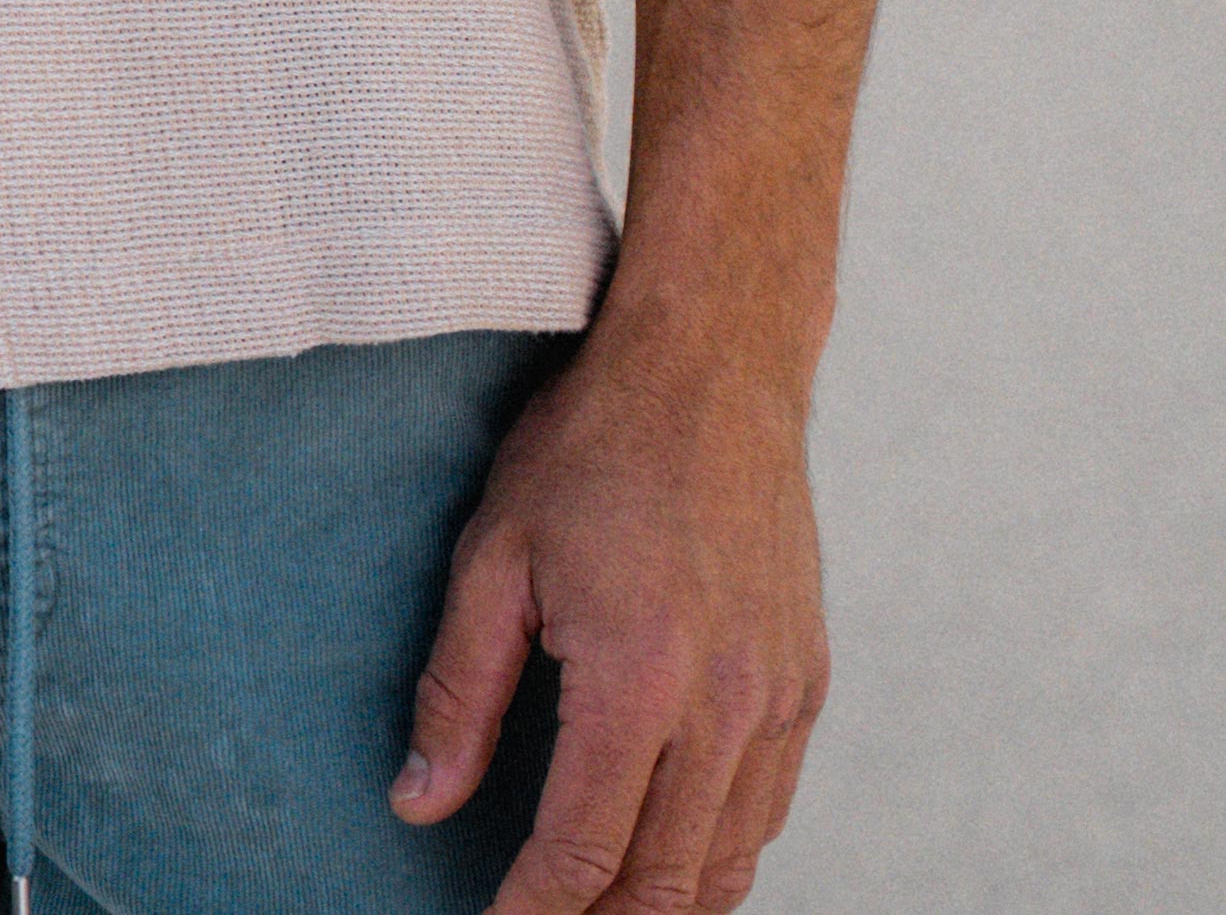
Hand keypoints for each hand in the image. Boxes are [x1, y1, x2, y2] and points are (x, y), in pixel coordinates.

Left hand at [391, 327, 828, 912]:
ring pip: (728, 862)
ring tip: (600, 908)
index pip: (583, 851)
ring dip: (663, 904)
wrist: (715, 366)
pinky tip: (671, 849)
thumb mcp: (494, 554)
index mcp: (637, 677)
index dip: (532, 911)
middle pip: (664, 883)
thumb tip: (417, 805)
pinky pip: (768, 808)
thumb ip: (456, 692)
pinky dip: (720, 853)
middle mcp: (724, 704)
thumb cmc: (591, 445)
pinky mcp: (807, 681)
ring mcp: (778, 698)